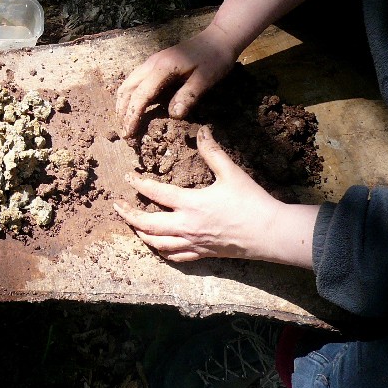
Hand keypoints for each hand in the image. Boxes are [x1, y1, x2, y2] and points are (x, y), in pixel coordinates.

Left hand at [113, 126, 317, 266]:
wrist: (269, 234)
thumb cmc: (251, 202)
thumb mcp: (231, 173)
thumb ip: (213, 152)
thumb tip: (202, 131)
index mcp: (191, 204)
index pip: (155, 193)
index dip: (138, 184)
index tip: (128, 177)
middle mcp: (186, 226)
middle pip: (147, 224)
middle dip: (128, 215)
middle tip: (117, 206)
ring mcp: (193, 243)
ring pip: (157, 243)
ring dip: (141, 234)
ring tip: (133, 225)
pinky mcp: (202, 254)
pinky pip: (175, 256)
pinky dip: (161, 251)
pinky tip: (158, 246)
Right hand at [115, 25, 237, 137]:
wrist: (218, 38)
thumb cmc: (214, 59)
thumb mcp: (206, 79)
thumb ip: (188, 96)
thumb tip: (172, 116)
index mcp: (162, 68)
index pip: (140, 95)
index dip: (132, 116)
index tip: (128, 134)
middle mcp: (151, 63)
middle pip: (127, 89)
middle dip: (122, 112)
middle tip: (123, 133)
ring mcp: (151, 62)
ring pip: (127, 84)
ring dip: (122, 104)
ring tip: (123, 122)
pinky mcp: (154, 63)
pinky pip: (134, 80)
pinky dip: (128, 96)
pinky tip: (132, 107)